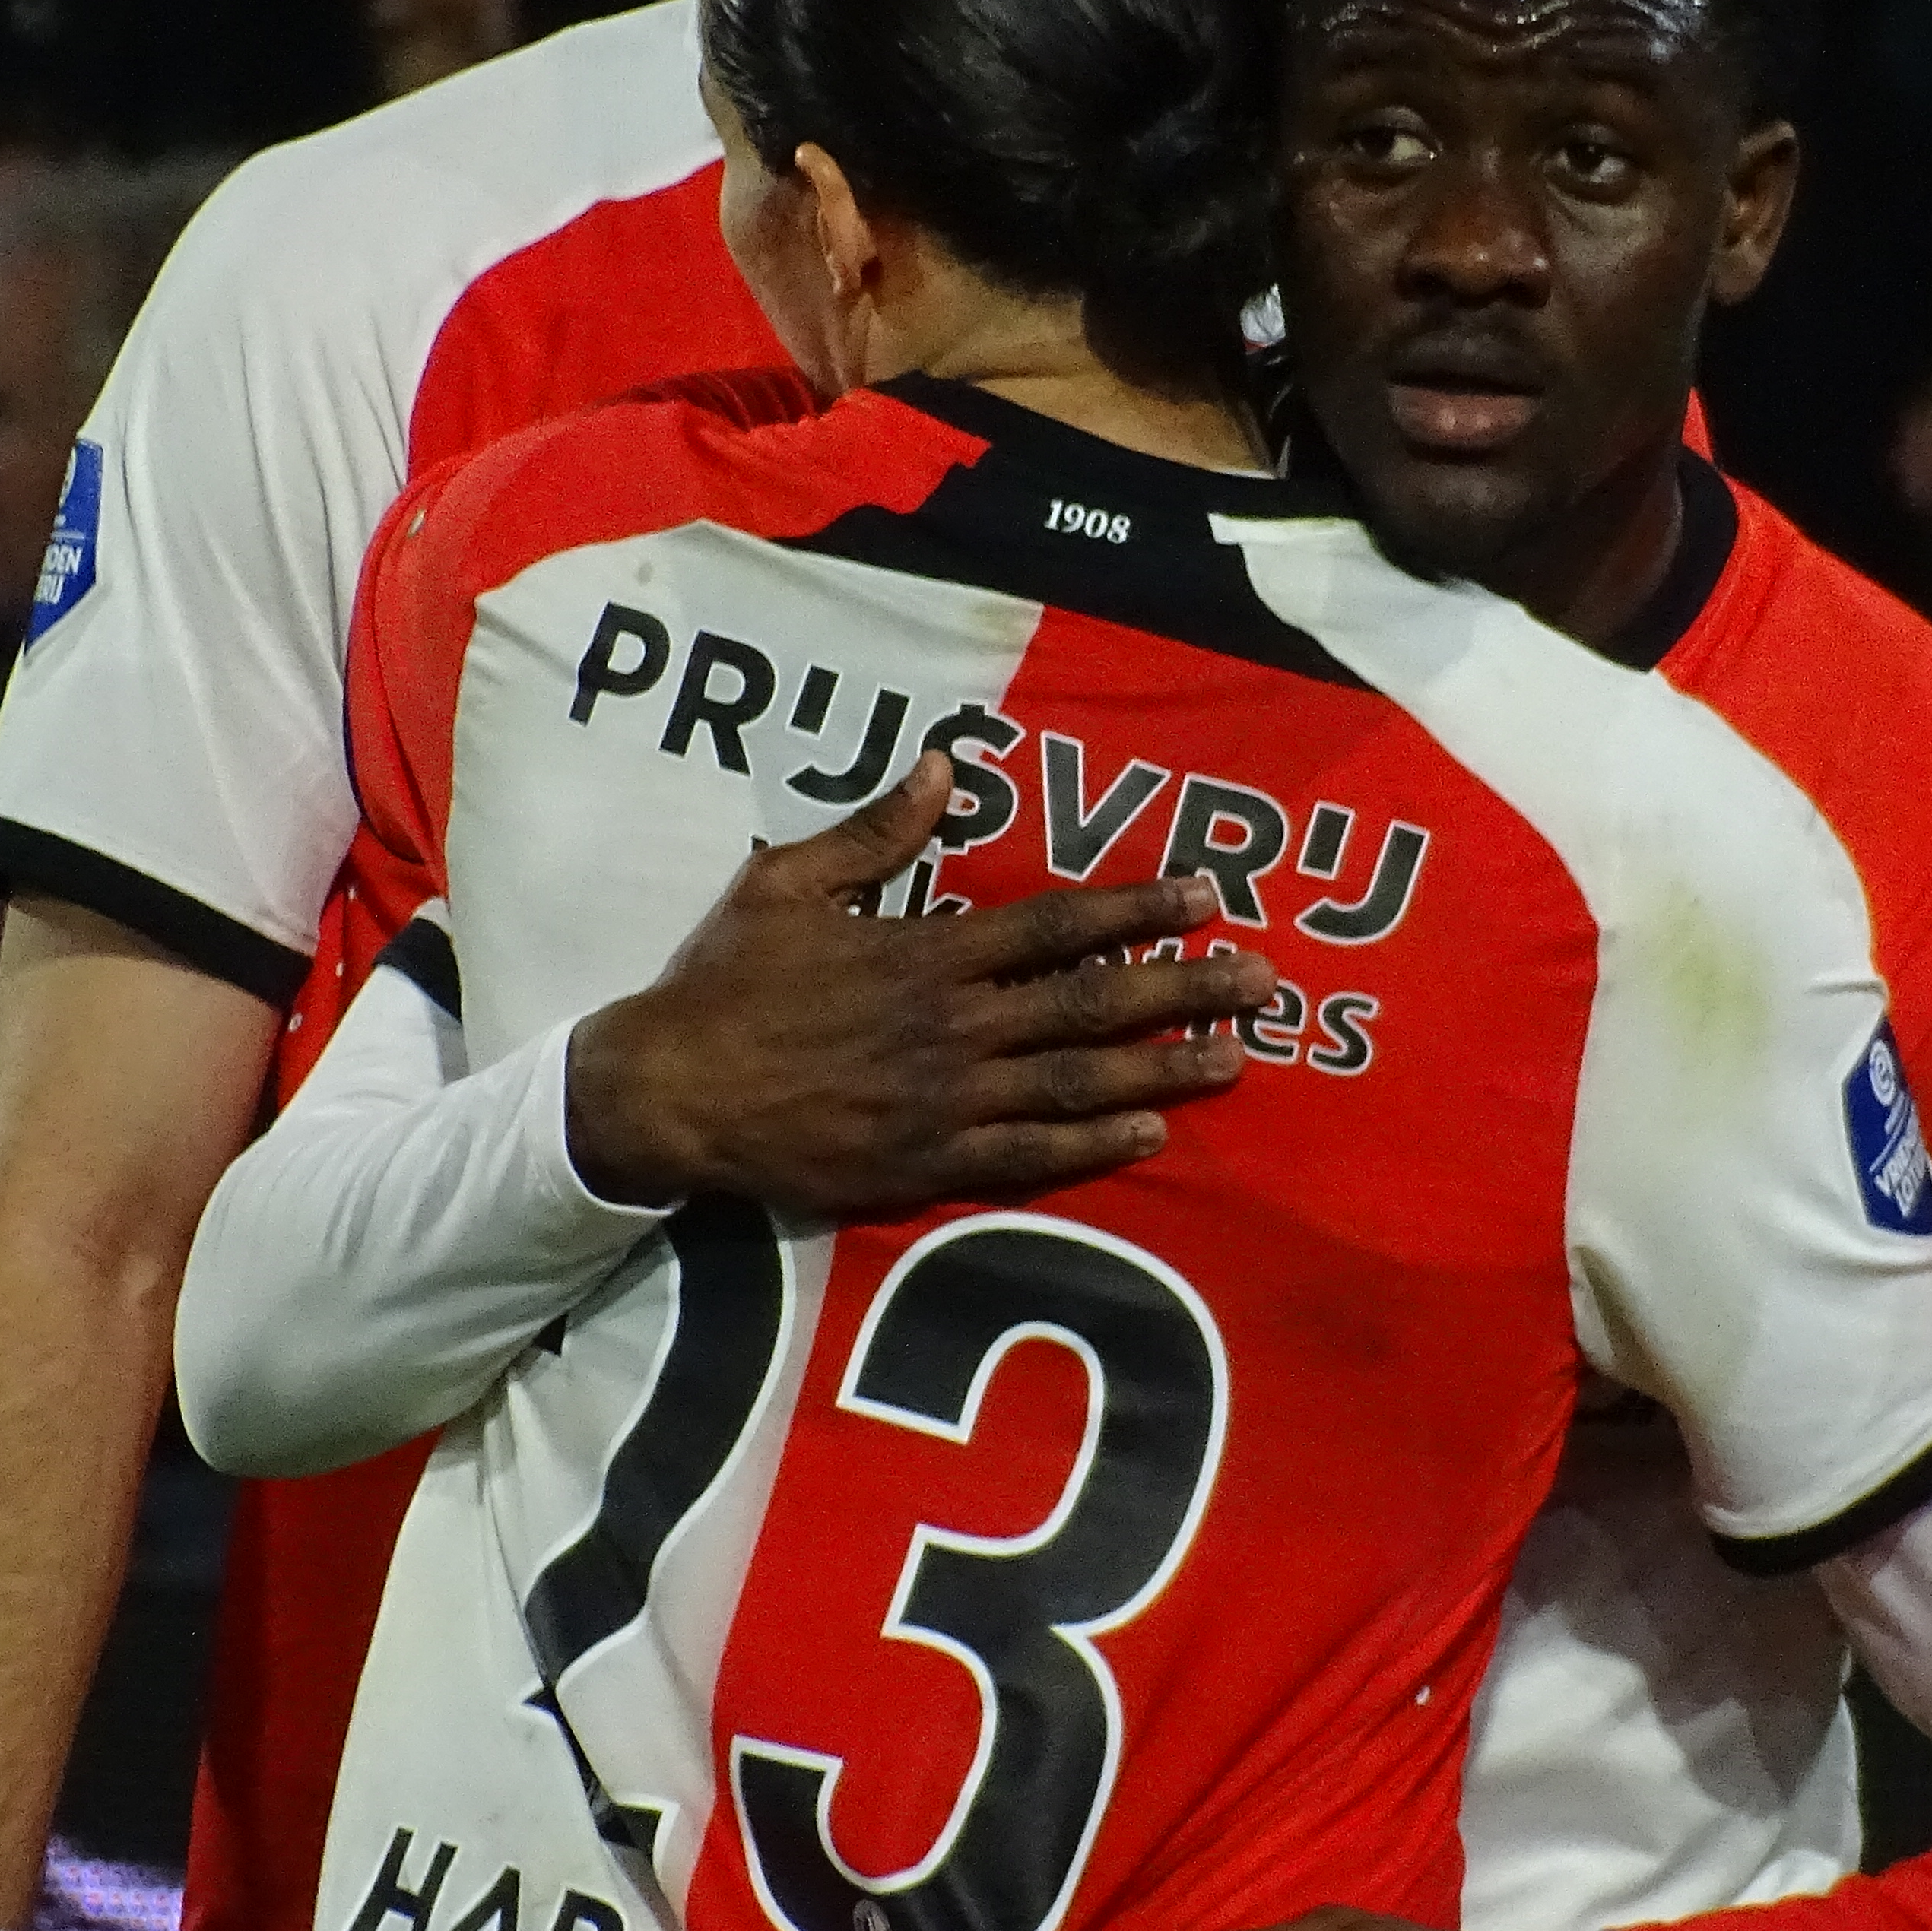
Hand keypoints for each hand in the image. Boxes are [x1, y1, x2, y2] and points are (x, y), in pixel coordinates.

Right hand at [566, 751, 1279, 1213]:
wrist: (669, 1094)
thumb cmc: (724, 983)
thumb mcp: (789, 883)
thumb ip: (876, 829)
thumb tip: (947, 765)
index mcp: (925, 951)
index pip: (1057, 924)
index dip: (1139, 907)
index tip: (1208, 893)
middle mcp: (951, 1026)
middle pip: (1092, 1003)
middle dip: (1185, 989)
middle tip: (1262, 982)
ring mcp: (943, 1101)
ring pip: (1077, 1082)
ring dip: (1164, 1068)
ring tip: (1235, 1056)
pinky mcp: (924, 1165)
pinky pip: (1028, 1157)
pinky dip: (1095, 1146)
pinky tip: (1152, 1133)